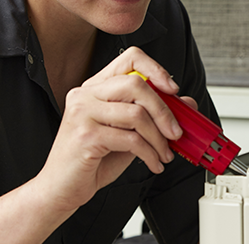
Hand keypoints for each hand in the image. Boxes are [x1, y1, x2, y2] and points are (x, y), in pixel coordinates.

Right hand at [31, 47, 194, 213]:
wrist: (61, 189)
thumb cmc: (92, 160)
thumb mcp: (128, 133)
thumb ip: (152, 116)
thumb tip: (187, 103)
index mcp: (95, 87)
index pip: (129, 59)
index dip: (156, 69)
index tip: (173, 89)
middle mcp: (85, 94)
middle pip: (137, 84)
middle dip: (164, 111)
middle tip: (176, 132)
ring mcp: (83, 113)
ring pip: (137, 113)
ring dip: (159, 138)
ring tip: (164, 153)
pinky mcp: (86, 136)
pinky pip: (131, 139)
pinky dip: (149, 153)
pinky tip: (153, 163)